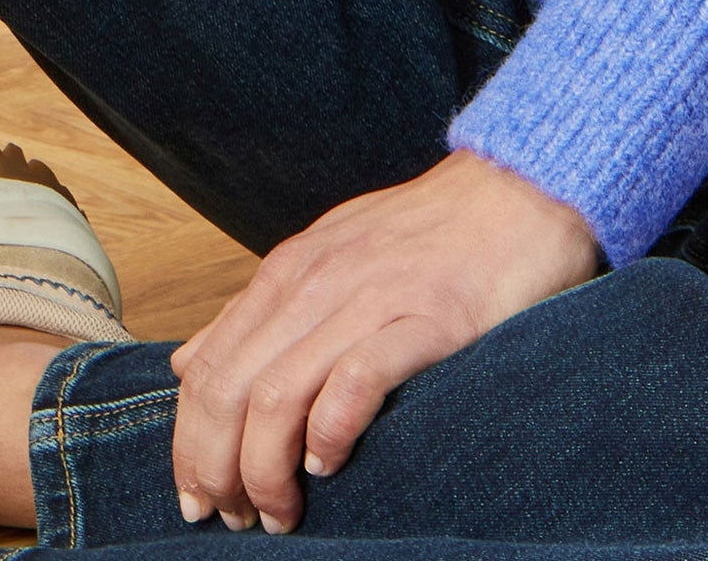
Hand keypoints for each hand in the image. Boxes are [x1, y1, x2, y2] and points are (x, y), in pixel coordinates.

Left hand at [169, 151, 600, 534]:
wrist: (519, 189)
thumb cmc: (429, 233)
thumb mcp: (328, 255)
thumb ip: (259, 310)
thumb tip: (188, 362)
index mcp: (289, 271)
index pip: (205, 368)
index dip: (189, 443)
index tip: (197, 496)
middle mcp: (316, 282)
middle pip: (227, 390)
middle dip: (215, 469)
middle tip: (232, 519)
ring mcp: (370, 298)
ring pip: (276, 396)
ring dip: (263, 471)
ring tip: (279, 513)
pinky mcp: (426, 321)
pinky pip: (353, 383)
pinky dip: (329, 434)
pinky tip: (331, 462)